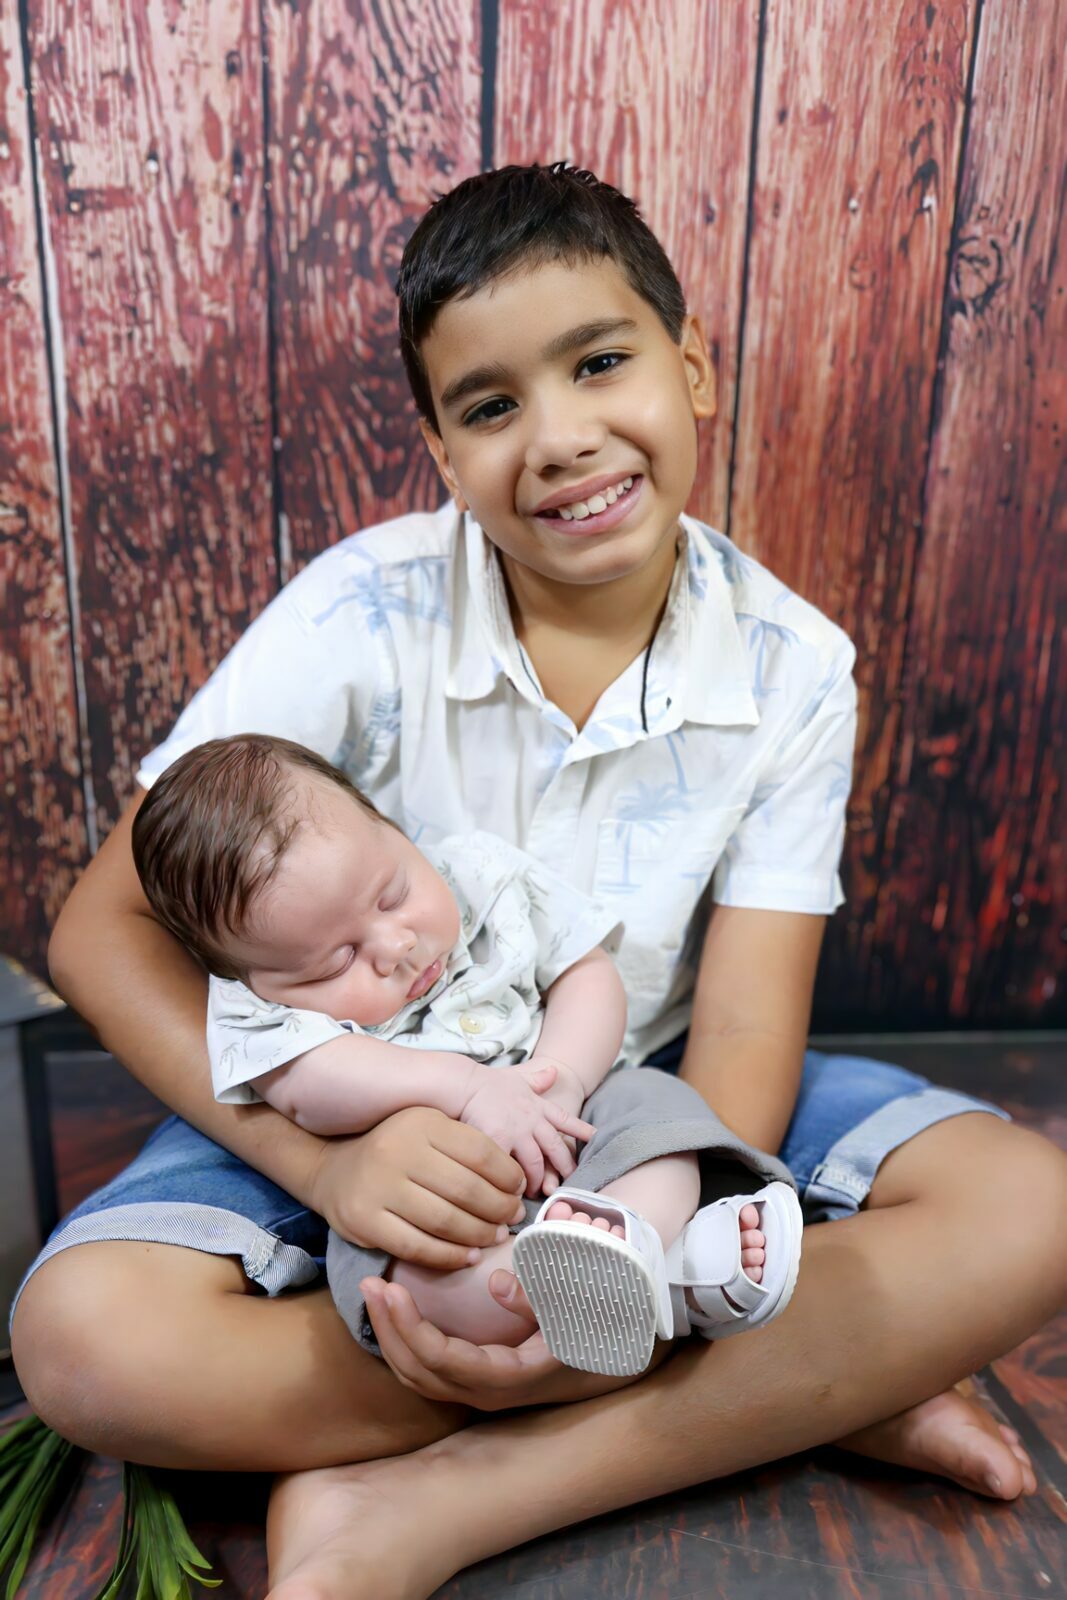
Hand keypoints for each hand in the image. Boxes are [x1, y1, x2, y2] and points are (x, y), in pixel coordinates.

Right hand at [307, 1106, 527, 1269]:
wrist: (334, 1170)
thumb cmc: (396, 1150)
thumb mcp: (428, 1129)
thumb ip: (467, 1146)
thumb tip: (518, 1181)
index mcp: (422, 1122)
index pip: (480, 1152)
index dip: (508, 1175)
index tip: (519, 1189)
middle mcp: (398, 1150)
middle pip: (466, 1189)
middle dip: (499, 1209)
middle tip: (512, 1218)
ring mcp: (379, 1187)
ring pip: (445, 1221)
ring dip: (479, 1235)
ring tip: (495, 1237)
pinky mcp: (365, 1222)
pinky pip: (418, 1247)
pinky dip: (450, 1256)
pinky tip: (469, 1256)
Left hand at [361, 1271, 644, 1410]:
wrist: (610, 1359)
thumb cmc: (592, 1329)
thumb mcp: (575, 1313)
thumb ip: (537, 1298)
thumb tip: (497, 1282)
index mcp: (505, 1377)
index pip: (441, 1358)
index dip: (410, 1326)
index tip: (390, 1289)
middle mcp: (484, 1393)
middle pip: (417, 1370)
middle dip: (388, 1328)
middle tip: (369, 1283)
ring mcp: (477, 1391)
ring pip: (417, 1375)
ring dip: (390, 1335)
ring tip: (374, 1294)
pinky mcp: (474, 1382)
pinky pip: (427, 1371)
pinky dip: (404, 1342)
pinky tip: (395, 1313)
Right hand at [459, 1061, 594, 1196]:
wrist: (465, 1083)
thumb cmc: (487, 1082)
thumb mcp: (518, 1077)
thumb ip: (537, 1079)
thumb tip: (555, 1071)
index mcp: (537, 1106)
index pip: (564, 1119)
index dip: (580, 1129)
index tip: (594, 1136)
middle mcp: (531, 1120)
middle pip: (554, 1148)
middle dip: (564, 1166)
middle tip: (568, 1183)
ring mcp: (516, 1131)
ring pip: (535, 1162)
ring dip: (537, 1180)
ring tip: (537, 1193)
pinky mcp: (498, 1140)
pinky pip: (510, 1167)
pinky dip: (514, 1181)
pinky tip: (514, 1192)